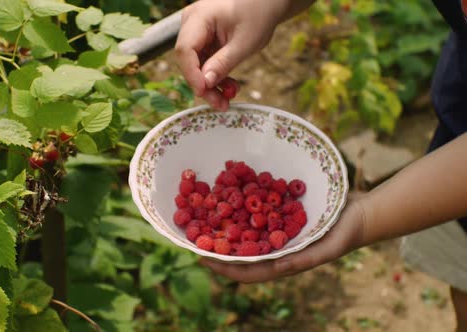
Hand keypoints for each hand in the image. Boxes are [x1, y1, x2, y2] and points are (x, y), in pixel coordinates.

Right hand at [174, 0, 279, 109]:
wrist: (268, 1)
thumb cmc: (259, 13)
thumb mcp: (245, 42)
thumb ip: (223, 63)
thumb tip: (205, 84)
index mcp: (199, 17)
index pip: (185, 50)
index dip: (192, 74)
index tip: (204, 92)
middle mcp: (192, 23)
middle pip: (189, 60)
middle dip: (204, 85)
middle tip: (221, 104)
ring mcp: (197, 31)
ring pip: (196, 65)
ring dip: (211, 84)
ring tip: (229, 97)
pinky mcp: (204, 39)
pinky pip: (204, 62)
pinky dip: (215, 75)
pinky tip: (229, 86)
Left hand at [200, 194, 368, 282]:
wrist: (360, 212)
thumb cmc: (347, 233)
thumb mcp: (327, 247)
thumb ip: (303, 258)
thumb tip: (275, 267)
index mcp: (283, 263)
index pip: (249, 271)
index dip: (225, 268)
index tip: (203, 259)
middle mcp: (276, 249)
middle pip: (241, 253)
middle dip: (218, 248)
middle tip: (193, 236)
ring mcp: (277, 233)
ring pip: (246, 233)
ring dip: (226, 228)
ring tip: (203, 217)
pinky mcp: (280, 216)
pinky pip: (256, 214)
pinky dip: (241, 209)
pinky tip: (228, 197)